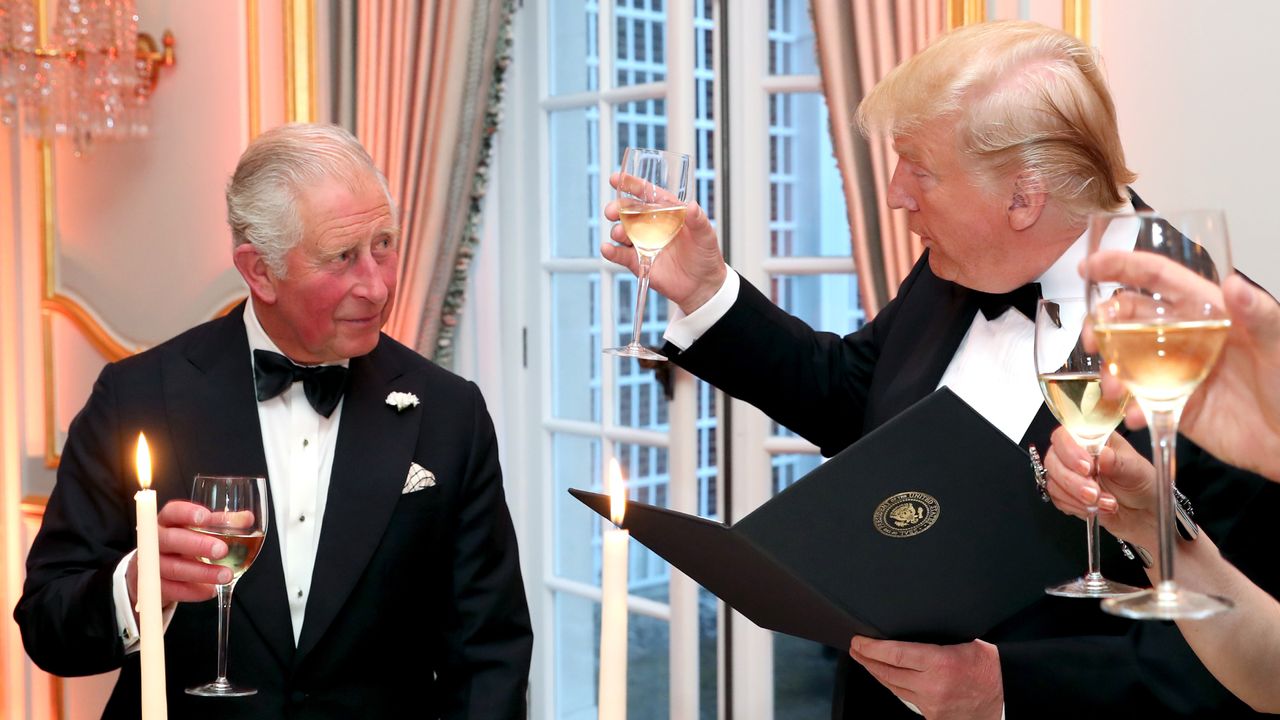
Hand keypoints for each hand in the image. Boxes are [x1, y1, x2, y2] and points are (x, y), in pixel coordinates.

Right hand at [126, 500, 231, 611]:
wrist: (157, 572)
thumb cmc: (183, 544)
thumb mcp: (200, 531)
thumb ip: (222, 523)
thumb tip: (247, 518)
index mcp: (167, 521)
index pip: (172, 511)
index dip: (186, 513)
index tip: (205, 517)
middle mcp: (155, 541)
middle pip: (170, 540)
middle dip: (197, 545)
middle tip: (221, 550)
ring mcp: (150, 564)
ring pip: (172, 568)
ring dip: (201, 573)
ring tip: (225, 575)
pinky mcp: (152, 586)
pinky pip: (171, 590)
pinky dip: (193, 592)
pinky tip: (210, 591)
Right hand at [601, 172, 725, 313]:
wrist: (702, 285)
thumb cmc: (705, 255)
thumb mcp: (706, 235)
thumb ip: (698, 220)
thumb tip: (692, 205)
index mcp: (666, 212)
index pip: (647, 194)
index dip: (631, 185)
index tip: (616, 179)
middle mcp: (651, 225)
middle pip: (628, 211)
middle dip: (617, 208)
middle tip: (612, 211)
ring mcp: (643, 243)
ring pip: (621, 232)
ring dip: (616, 230)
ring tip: (620, 234)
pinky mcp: (637, 261)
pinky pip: (620, 254)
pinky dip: (610, 251)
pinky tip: (607, 249)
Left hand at [848, 636, 1001, 719]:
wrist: (1008, 695)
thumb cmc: (990, 667)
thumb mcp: (965, 641)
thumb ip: (936, 638)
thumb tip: (910, 627)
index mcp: (940, 663)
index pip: (894, 655)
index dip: (871, 648)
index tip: (858, 641)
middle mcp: (933, 686)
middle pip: (888, 673)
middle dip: (867, 660)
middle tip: (856, 649)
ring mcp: (932, 705)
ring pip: (894, 688)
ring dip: (877, 674)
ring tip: (866, 661)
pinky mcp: (934, 717)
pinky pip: (907, 701)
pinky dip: (896, 688)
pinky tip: (889, 680)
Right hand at [1043, 427, 1158, 549]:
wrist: (1145, 514)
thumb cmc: (1143, 485)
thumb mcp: (1137, 470)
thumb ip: (1119, 462)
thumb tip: (1103, 454)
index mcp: (1093, 439)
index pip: (1065, 435)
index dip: (1069, 450)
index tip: (1087, 468)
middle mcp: (1077, 454)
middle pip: (1053, 460)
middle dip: (1073, 480)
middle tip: (1094, 492)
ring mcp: (1070, 475)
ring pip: (1054, 482)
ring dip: (1077, 497)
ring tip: (1103, 502)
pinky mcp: (1067, 494)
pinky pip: (1057, 499)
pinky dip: (1076, 507)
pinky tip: (1096, 509)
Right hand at [1084, 253, 1279, 481]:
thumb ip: (1259, 315)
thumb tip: (1235, 284)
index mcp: (1208, 310)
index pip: (1158, 278)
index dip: (1121, 266)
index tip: (1089, 266)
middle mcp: (1185, 336)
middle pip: (1128, 316)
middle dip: (1101, 323)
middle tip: (1091, 340)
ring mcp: (1175, 370)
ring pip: (1124, 358)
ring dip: (1109, 370)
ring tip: (1115, 389)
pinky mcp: (1172, 402)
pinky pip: (1138, 399)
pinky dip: (1129, 407)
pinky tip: (1138, 415)